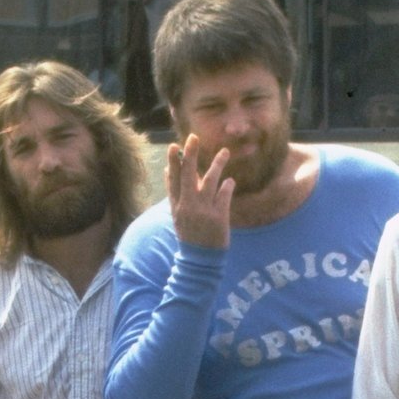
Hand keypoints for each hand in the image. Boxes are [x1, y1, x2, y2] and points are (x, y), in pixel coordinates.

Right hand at [167, 133, 233, 249]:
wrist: (199, 261)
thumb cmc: (189, 235)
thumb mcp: (177, 215)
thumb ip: (174, 193)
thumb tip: (167, 171)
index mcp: (176, 206)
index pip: (173, 180)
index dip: (173, 163)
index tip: (174, 146)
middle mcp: (188, 206)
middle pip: (188, 176)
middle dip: (190, 156)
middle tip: (194, 137)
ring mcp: (203, 211)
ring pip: (210, 182)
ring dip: (217, 165)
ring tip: (225, 151)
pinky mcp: (218, 217)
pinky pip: (224, 195)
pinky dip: (228, 186)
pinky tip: (231, 180)